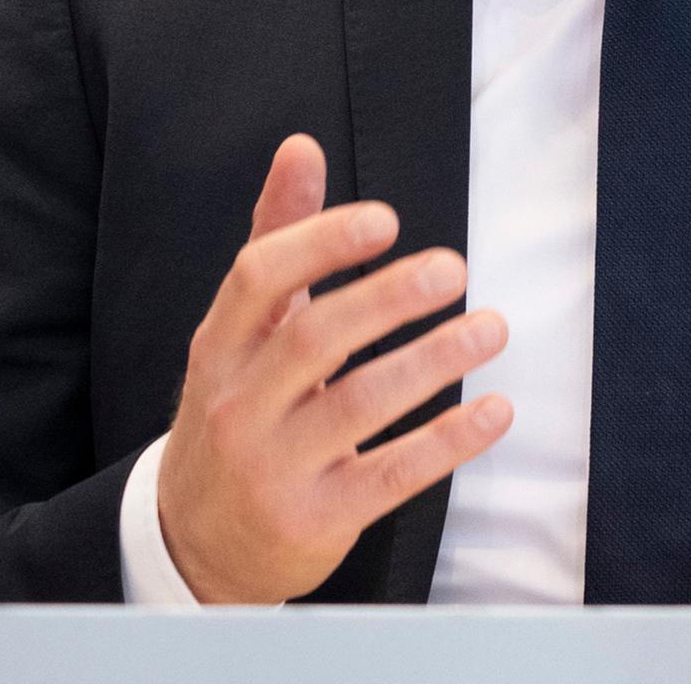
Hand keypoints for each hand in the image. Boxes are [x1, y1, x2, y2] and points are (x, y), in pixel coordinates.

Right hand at [155, 135, 514, 603]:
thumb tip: (301, 146)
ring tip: (492, 327)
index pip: (258, 280)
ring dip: (432, 362)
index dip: (322, 243)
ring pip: (356, 406)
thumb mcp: (240, 332)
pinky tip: (497, 411)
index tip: (387, 220)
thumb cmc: (237, 410)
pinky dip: (447, 442)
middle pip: (313, 339)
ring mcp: (272, 467)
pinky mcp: (314, 520)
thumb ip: (278, 239)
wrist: (194, 543)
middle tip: (455, 268)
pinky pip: (389, 477)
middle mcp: (237, 405)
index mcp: (219, 346)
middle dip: (387, 299)